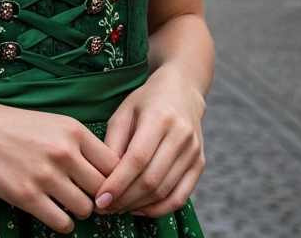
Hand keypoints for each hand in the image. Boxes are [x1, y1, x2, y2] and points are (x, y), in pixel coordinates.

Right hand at [0, 97, 120, 233]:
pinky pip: (62, 223)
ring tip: (66, 203)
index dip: (112, 178)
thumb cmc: (11, 125)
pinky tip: (53, 212)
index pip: (113, 163)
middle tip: (87, 198)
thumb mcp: (51, 122)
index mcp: (72, 129)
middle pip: (102, 188)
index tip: (105, 185)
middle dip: (98, 197)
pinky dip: (62, 223)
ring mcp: (46, 175)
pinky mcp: (28, 197)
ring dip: (78, 210)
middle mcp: (63, 152)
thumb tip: (102, 171)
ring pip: (85, 209)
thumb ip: (77, 143)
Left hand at [93, 63, 205, 216]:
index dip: (118, 182)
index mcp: (158, 117)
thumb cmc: (146, 102)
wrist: (182, 91)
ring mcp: (193, 151)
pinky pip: (180, 197)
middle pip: (151, 179)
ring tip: (118, 207)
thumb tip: (103, 178)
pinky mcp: (200, 164)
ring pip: (165, 191)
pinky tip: (139, 208)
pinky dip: (159, 208)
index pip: (137, 158)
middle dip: (125, 198)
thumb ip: (113, 142)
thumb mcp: (123, 112)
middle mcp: (180, 135)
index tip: (100, 198)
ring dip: (139, 206)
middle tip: (105, 207)